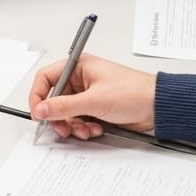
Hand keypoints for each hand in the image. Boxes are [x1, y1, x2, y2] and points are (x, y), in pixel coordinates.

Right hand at [28, 54, 156, 138]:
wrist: (157, 107)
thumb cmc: (134, 92)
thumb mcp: (94, 100)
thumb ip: (64, 106)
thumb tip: (41, 109)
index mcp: (78, 67)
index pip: (46, 78)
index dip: (38, 96)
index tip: (39, 113)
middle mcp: (81, 79)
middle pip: (55, 99)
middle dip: (59, 116)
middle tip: (63, 128)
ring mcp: (88, 95)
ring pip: (66, 113)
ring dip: (73, 125)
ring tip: (85, 129)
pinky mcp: (95, 108)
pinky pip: (79, 120)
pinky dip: (83, 127)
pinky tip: (95, 129)